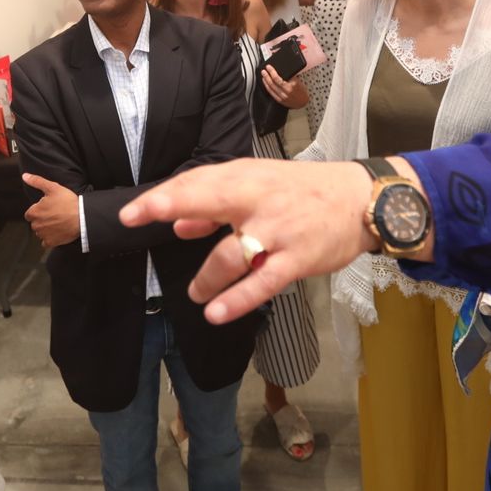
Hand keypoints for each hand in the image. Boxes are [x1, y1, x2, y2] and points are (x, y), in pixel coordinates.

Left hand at [22, 173, 79, 248]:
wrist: (82, 217)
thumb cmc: (68, 202)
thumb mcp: (52, 187)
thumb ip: (37, 181)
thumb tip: (25, 176)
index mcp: (33, 212)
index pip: (29, 214)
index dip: (38, 210)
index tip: (48, 208)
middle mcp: (36, 225)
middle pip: (35, 223)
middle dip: (42, 219)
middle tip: (55, 214)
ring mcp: (43, 235)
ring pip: (40, 232)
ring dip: (46, 229)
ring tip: (58, 222)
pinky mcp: (51, 242)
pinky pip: (45, 242)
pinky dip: (50, 238)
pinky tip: (57, 232)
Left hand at [119, 160, 375, 323]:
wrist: (360, 199)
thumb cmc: (303, 192)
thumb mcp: (258, 186)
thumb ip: (216, 207)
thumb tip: (177, 226)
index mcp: (246, 178)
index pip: (197, 183)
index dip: (162, 197)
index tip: (130, 212)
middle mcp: (257, 200)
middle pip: (208, 198)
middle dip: (171, 206)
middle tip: (136, 219)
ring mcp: (277, 230)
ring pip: (231, 254)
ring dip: (206, 279)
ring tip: (195, 293)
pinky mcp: (296, 259)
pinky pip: (261, 282)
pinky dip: (237, 299)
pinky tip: (215, 312)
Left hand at [260, 64, 307, 108]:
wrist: (302, 102)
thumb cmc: (301, 91)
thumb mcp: (298, 81)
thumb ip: (290, 76)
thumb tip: (281, 70)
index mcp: (291, 85)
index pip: (279, 78)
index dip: (272, 72)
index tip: (269, 67)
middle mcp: (286, 91)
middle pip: (273, 82)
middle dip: (267, 75)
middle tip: (264, 70)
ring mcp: (282, 97)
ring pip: (271, 88)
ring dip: (266, 80)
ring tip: (263, 75)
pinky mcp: (279, 100)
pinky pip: (271, 93)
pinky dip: (267, 87)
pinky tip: (265, 83)